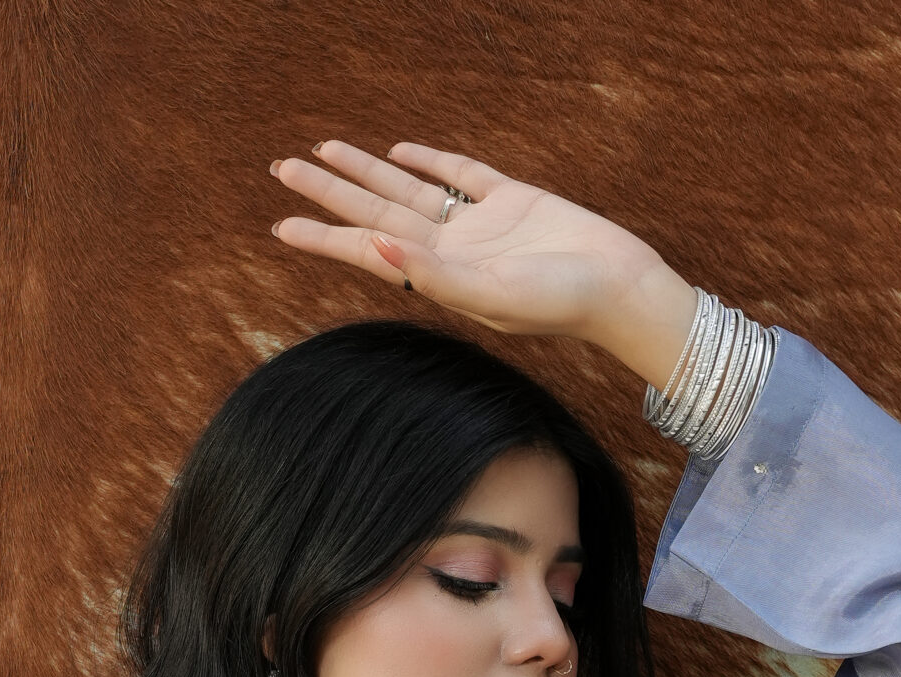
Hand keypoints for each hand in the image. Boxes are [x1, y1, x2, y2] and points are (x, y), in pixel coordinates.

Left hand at [268, 138, 699, 392]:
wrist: (620, 289)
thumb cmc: (559, 303)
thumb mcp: (490, 295)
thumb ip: (433, 273)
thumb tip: (376, 246)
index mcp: (439, 276)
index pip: (367, 251)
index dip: (324, 237)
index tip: (280, 227)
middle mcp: (451, 250)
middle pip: (376, 212)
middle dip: (330, 191)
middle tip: (283, 169)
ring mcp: (479, 224)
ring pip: (409, 188)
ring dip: (368, 170)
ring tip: (325, 150)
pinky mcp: (513, 199)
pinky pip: (461, 175)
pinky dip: (432, 160)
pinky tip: (402, 150)